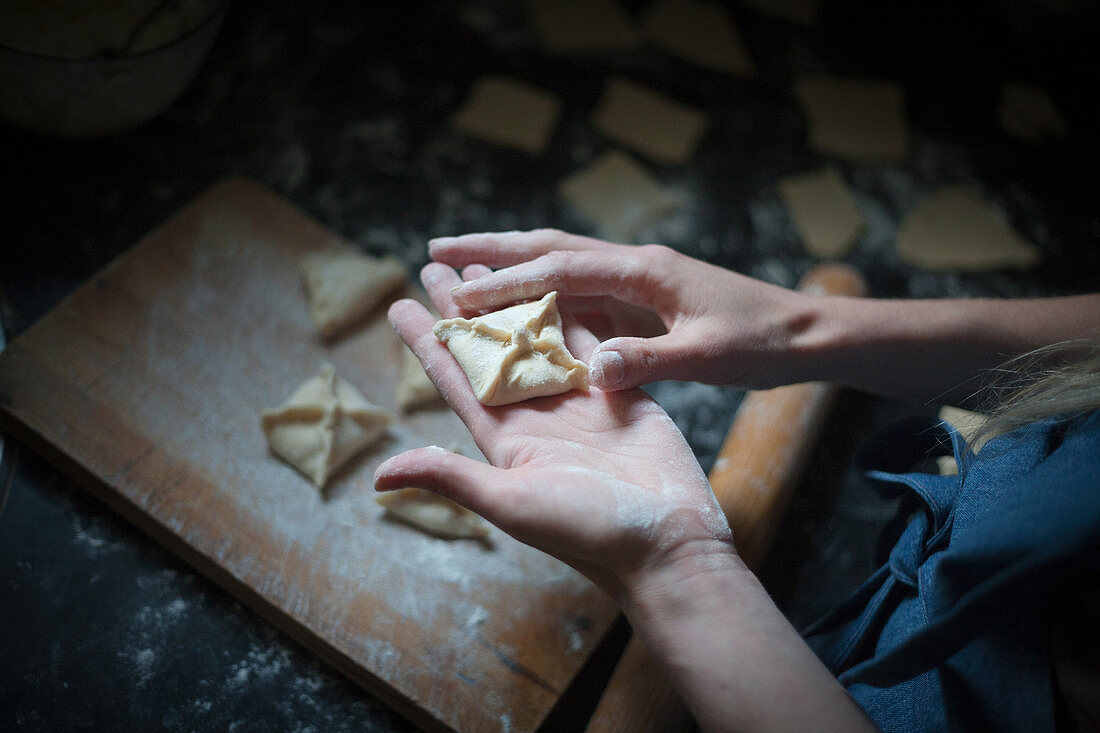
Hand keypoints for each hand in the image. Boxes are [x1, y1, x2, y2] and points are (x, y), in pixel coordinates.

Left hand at [373, 260, 733, 599]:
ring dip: (512, 304)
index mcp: (505, 438)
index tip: (398, 305)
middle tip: (436, 266)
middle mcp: (536, 415)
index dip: (426, 343)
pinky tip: (554, 283)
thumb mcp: (510, 503)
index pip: (455, 380)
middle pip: (490, 351)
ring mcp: (578, 403)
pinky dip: (571, 313)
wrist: (668, 543)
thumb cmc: (588, 532)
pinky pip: (589, 342)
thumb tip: (378, 475)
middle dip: (463, 311)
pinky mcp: (617, 392)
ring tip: (486, 266)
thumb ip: (451, 478)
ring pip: (536, 340)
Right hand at [428, 229, 819, 390]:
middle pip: (551, 246)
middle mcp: (636, 265)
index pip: (561, 268)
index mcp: (645, 271)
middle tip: (436, 250)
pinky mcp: (646, 298)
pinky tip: (523, 303)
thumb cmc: (763, 344)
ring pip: (563, 261)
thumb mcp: (710, 358)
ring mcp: (640, 278)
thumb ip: (651, 361)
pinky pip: (581, 287)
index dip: (507, 281)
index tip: (457, 291)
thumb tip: (593, 367)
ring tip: (463, 268)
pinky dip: (543, 289)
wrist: (807, 334)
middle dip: (492, 249)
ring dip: (513, 262)